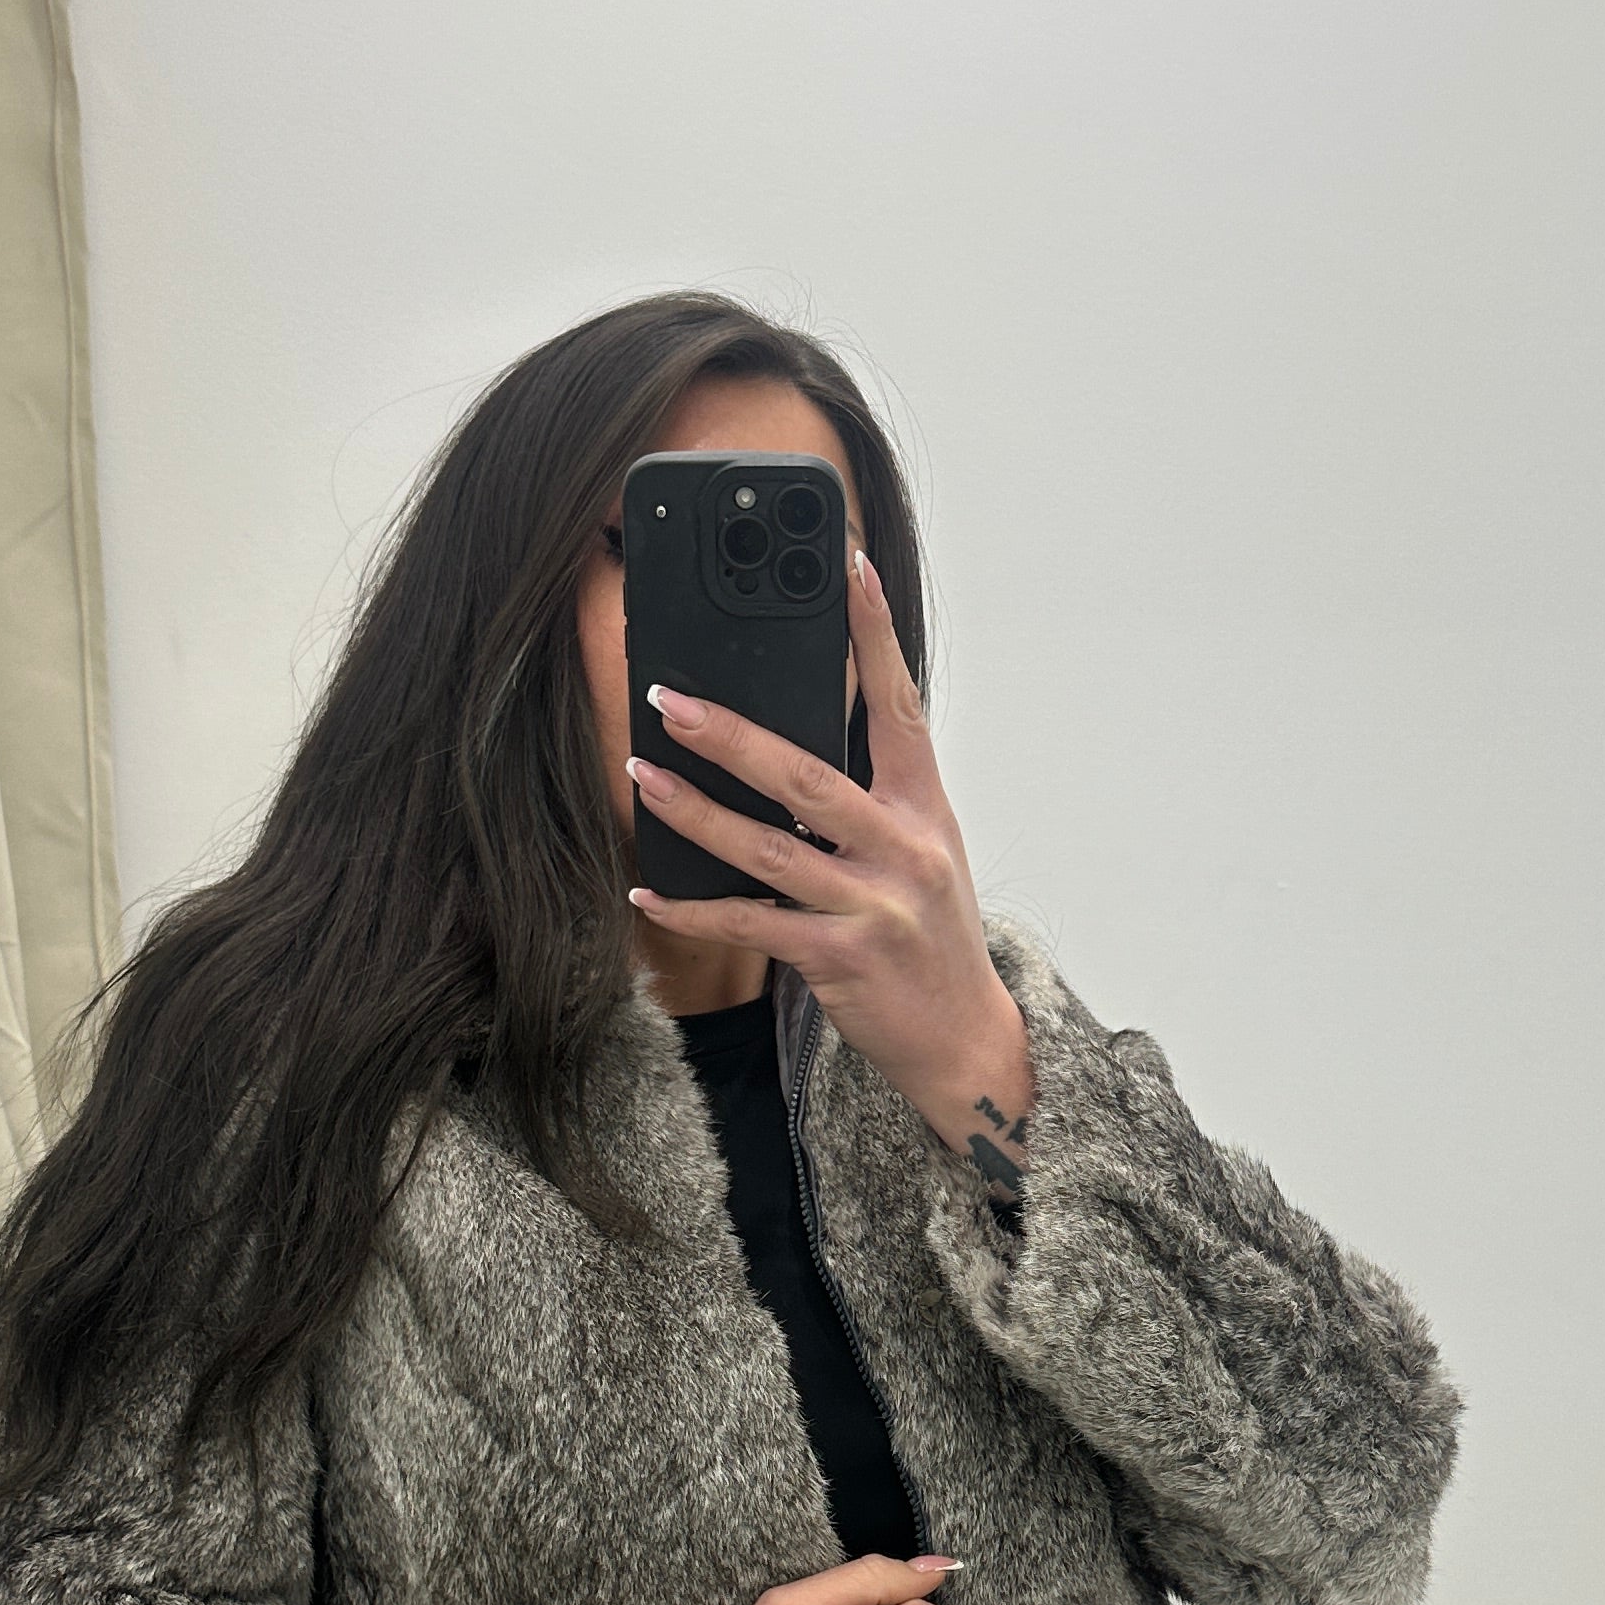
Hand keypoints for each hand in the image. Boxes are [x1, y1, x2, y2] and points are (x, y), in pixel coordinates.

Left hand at [626, 549, 1037, 1191]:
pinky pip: (751, 924)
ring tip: (640, 775)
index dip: (873, 633)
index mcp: (925, 807)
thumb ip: (872, 798)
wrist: (965, 1040)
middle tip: (670, 698)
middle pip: (806, 776)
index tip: (849, 564)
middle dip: (731, 734)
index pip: (898, 704)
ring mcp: (873, 905)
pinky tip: (648, 893)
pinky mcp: (840, 958)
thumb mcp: (922, 853)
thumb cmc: (930, 937)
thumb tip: (791, 745)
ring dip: (694, 812)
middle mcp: (904, 847)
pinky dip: (693, 909)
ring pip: (767, 849)